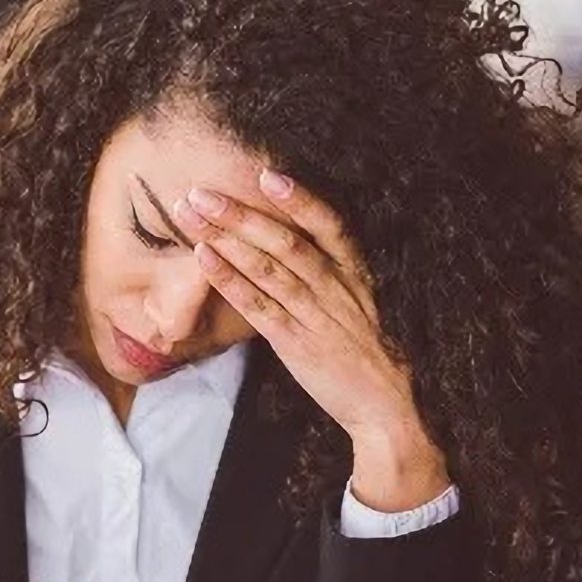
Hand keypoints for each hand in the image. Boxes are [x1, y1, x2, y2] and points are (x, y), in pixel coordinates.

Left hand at [175, 172, 451, 511]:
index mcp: (359, 273)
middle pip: (285, 241)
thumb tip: (294, 238)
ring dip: (224, 237)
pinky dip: (229, 280)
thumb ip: (335, 271)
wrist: (391, 408)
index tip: (265, 173)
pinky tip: (203, 258)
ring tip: (189, 214)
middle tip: (200, 191)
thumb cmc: (376, 351)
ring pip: (266, 268)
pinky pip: (258, 307)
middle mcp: (337, 288)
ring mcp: (316, 316)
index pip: (329, 225)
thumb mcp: (367, 302)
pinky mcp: (297, 344)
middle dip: (239, 213)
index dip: (298, 199)